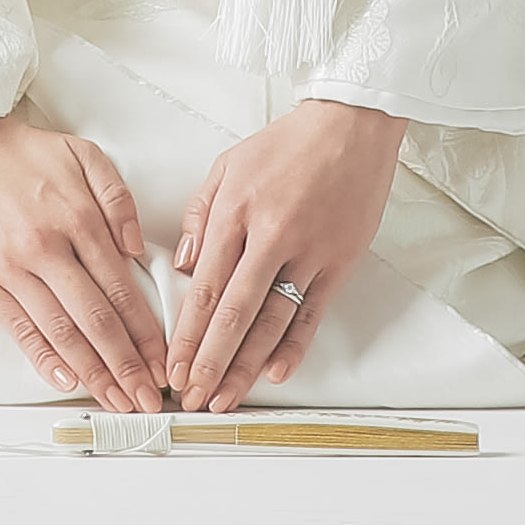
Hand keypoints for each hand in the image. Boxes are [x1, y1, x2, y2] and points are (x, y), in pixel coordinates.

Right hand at [0, 112, 164, 410]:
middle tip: (148, 400)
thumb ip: (119, 200)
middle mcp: (46, 248)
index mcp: (77, 217)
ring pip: (61, 333)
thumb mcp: (85, 155)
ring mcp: (12, 268)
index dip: (146, 334)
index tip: (162, 364)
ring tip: (116, 402)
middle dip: (127, 367)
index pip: (121, 289)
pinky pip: (19, 329)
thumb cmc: (23, 153)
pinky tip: (67, 381)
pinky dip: (44, 360)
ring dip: (93, 374)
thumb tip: (137, 250)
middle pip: (96, 320)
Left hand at [163, 95, 404, 411]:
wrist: (350, 125)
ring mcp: (308, 253)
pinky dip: (294, 346)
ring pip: (271, 322)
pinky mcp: (339, 262)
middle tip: (193, 398)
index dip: (187, 334)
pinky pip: (312, 313)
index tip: (174, 366)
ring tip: (226, 399)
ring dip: (245, 366)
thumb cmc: (286, 145)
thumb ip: (200, 216)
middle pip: (233, 314)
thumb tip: (182, 265)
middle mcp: (270, 237)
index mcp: (235, 212)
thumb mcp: (228, 166)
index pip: (204, 288)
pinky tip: (276, 373)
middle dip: (209, 363)